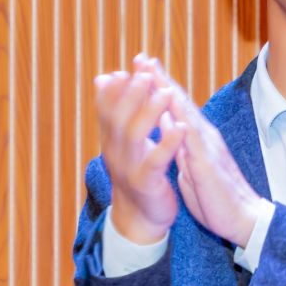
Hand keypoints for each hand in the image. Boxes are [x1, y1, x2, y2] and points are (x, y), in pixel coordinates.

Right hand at [93, 60, 190, 244]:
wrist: (141, 218)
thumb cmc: (138, 172)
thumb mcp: (125, 141)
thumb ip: (118, 111)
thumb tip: (104, 76)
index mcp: (111, 139)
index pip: (106, 107)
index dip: (115, 87)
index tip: (129, 67)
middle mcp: (114, 151)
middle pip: (118, 116)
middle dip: (132, 93)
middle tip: (146, 73)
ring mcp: (128, 168)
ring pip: (134, 135)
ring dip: (149, 111)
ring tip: (166, 93)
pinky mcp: (145, 183)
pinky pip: (154, 161)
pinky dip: (167, 142)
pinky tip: (181, 128)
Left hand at [132, 55, 268, 248]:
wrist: (244, 220)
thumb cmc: (217, 198)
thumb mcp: (192, 167)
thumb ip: (180, 146)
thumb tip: (167, 126)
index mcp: (197, 139)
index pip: (176, 108)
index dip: (158, 88)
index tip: (141, 68)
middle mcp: (203, 136)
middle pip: (179, 102)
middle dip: (159, 79)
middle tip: (141, 57)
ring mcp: (207, 146)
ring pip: (185, 112)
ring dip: (167, 90)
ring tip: (150, 71)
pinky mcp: (208, 162)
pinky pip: (192, 137)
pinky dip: (180, 118)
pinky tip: (169, 105)